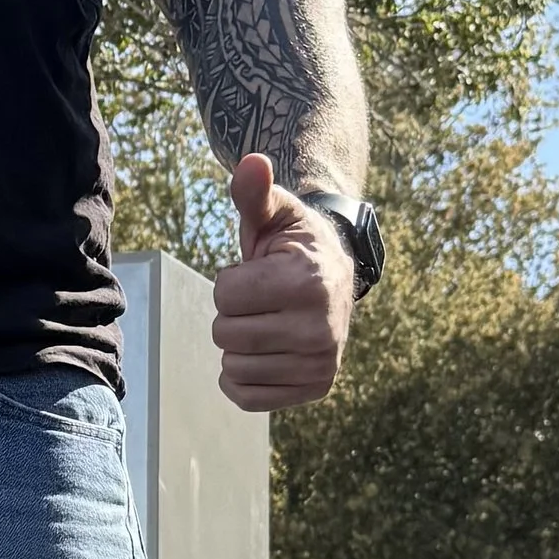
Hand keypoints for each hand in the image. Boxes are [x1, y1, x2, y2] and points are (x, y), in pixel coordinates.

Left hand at [211, 153, 354, 412]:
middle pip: (225, 333)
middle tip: (263, 299)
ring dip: (238, 344)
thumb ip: (254, 191)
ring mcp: (322, 364)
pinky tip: (263, 352)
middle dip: (233, 313)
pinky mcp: (315, 388)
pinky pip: (247, 397)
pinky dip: (242, 377)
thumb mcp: (274, 212)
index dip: (231, 281)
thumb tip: (251, 161)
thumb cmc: (292, 242)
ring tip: (268, 321)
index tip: (259, 272)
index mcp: (308, 283)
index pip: (224, 295)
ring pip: (233, 367)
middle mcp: (321, 329)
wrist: (334, 275)